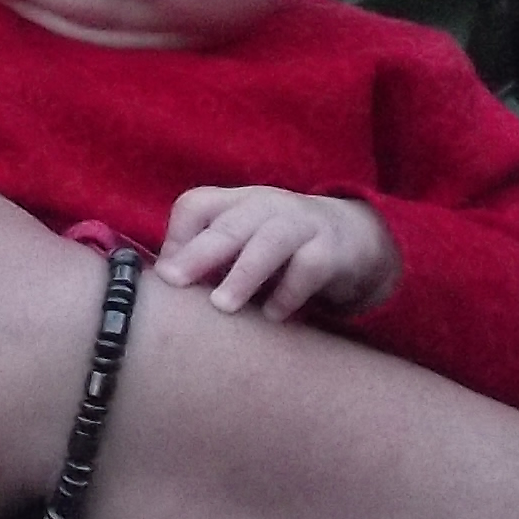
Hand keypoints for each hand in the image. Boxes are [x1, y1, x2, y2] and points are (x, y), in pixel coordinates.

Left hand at [158, 186, 400, 319]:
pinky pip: (309, 268)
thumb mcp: (243, 243)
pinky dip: (289, 293)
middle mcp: (266, 206)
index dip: (177, 237)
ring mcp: (301, 225)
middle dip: (198, 253)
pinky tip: (273, 316)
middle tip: (174, 282)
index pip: (196, 205)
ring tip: (222, 305)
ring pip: (268, 243)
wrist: (355, 238)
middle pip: (228, 225)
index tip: (167, 277)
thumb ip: (207, 259)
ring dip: (244, 274)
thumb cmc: (280, 248)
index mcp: (236, 202)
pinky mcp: (332, 249)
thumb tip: (163, 292)